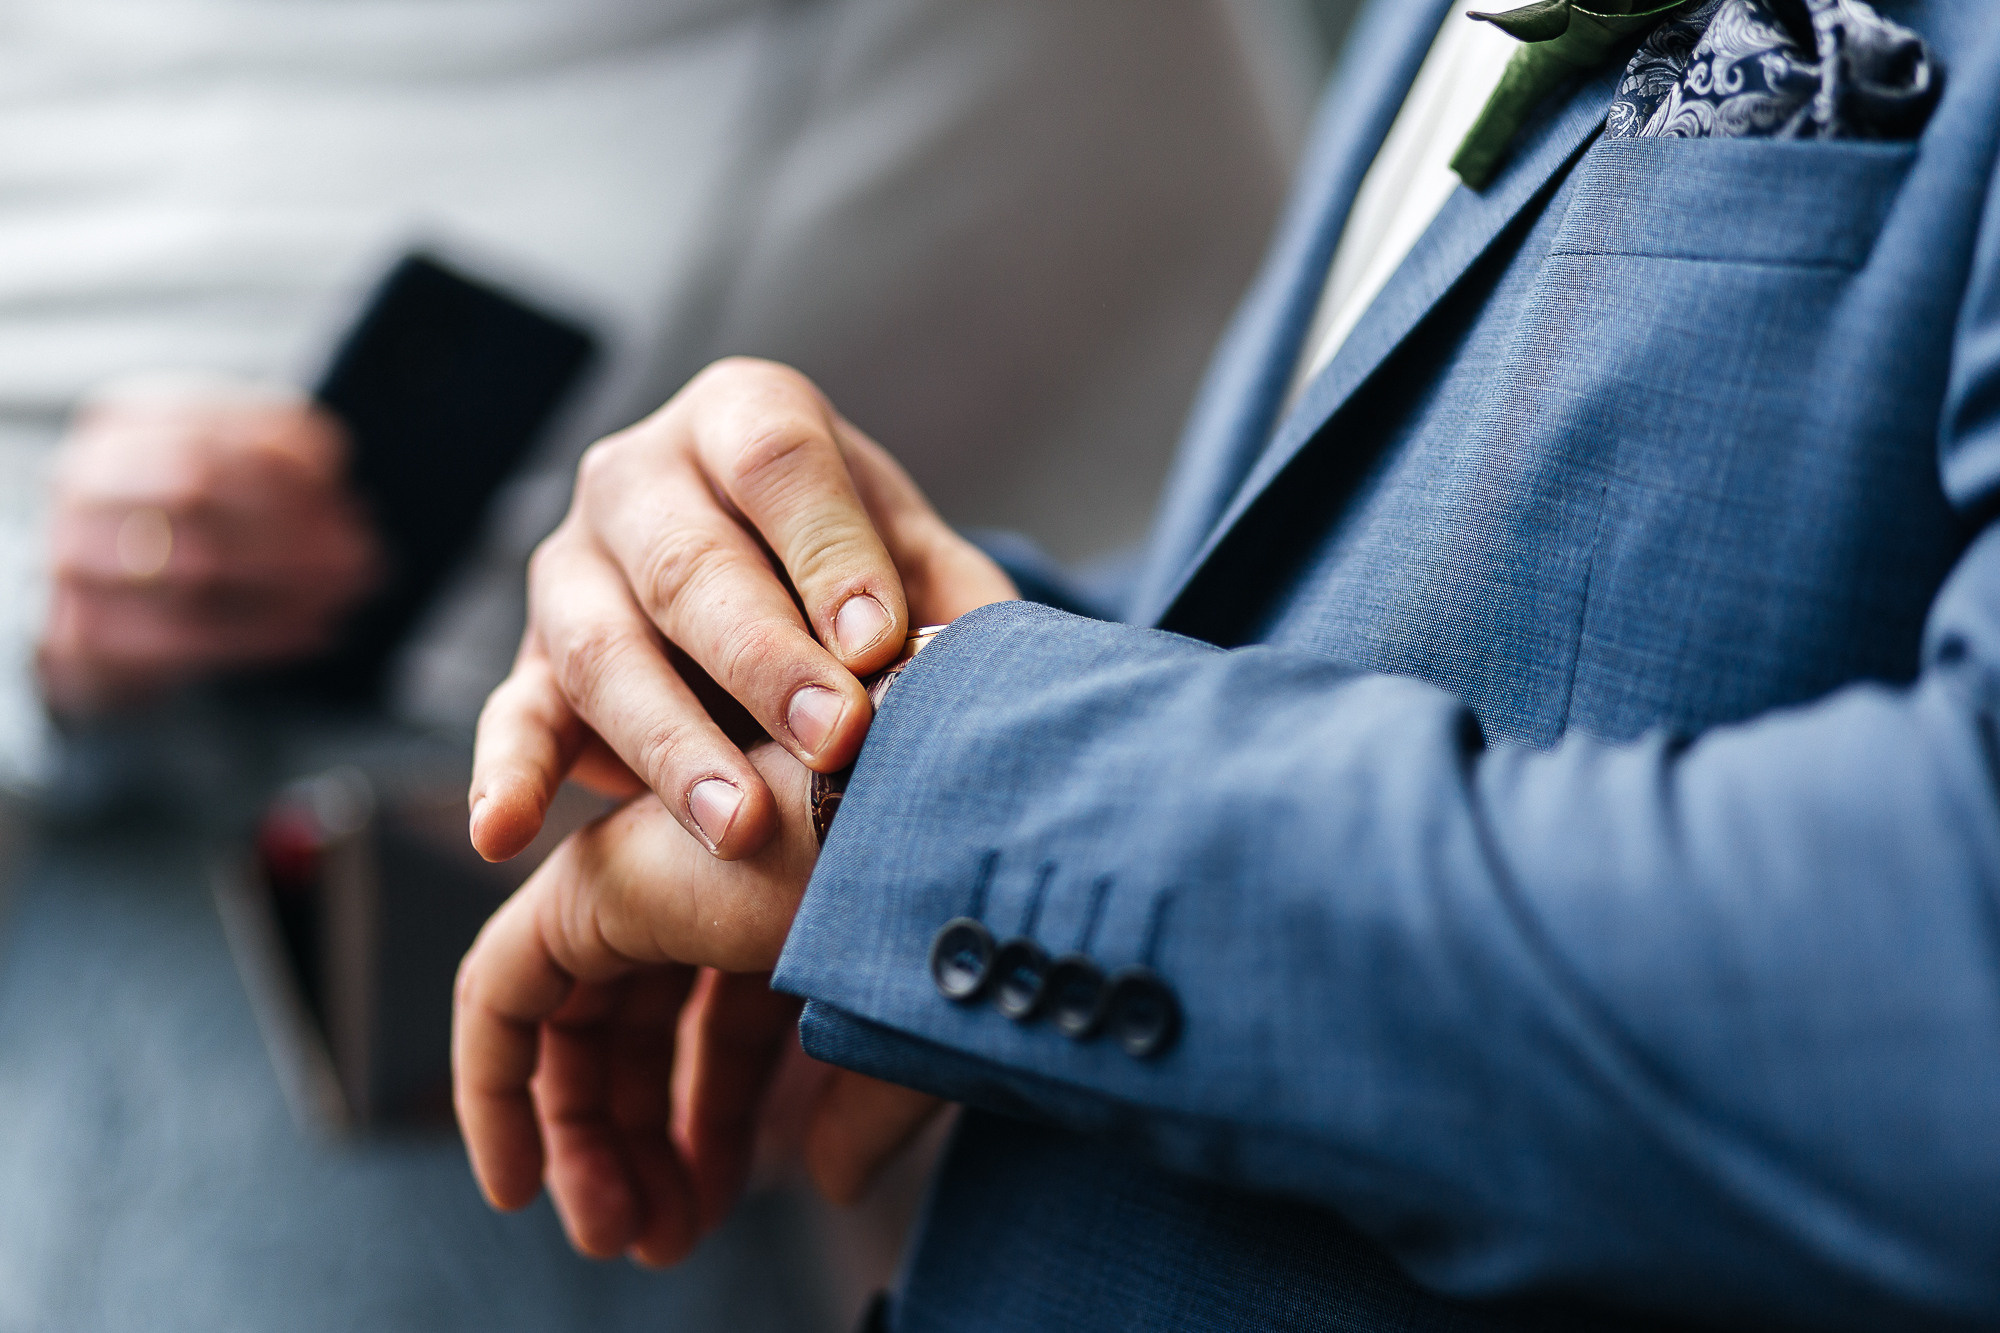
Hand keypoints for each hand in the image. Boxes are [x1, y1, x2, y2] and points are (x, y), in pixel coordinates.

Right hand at [37, 376, 380, 714]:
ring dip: (291, 579)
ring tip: (349, 590)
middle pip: (198, 487)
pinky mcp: (81, 633)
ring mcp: (72, 557)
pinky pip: (187, 636)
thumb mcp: (228, 471)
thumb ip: (276, 454)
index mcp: (123, 423)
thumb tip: (328, 460)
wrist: (105, 612)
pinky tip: (318, 631)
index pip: (209, 428)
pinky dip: (266, 634)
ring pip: (196, 563)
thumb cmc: (188, 527)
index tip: (345, 488)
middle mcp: (84, 481)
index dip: (284, 459)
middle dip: (294, 521)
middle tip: (363, 552)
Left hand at [453, 741, 942, 1264]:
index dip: (711, 1132)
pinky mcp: (591, 883)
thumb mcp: (905, 1046)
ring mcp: (647, 874)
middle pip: (639, 1033)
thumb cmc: (947, 926)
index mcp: (793, 904)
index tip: (696, 1220)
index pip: (725, 1032)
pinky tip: (518, 1182)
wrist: (936, 837)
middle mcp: (711, 882)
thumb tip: (833, 1183)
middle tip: (652, 1243)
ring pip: (572, 1023)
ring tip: (611, 1235)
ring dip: (581, 1140)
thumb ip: (863, 1112)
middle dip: (641, 1145)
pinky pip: (502, 993)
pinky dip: (494, 1086)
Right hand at [467, 357, 1015, 863]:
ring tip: (741, 828)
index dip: (829, 552)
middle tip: (835, 740)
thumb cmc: (862, 573)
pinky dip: (505, 774)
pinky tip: (501, 832)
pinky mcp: (532, 660)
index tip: (879, 643)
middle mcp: (640, 475)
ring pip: (605, 648)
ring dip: (673, 743)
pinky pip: (512, 714)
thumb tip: (984, 668)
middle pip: (688, 562)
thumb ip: (957, 603)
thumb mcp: (922, 563)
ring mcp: (573, 568)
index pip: (779, 464)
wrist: (778, 589)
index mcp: (745, 418)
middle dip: (764, 659)